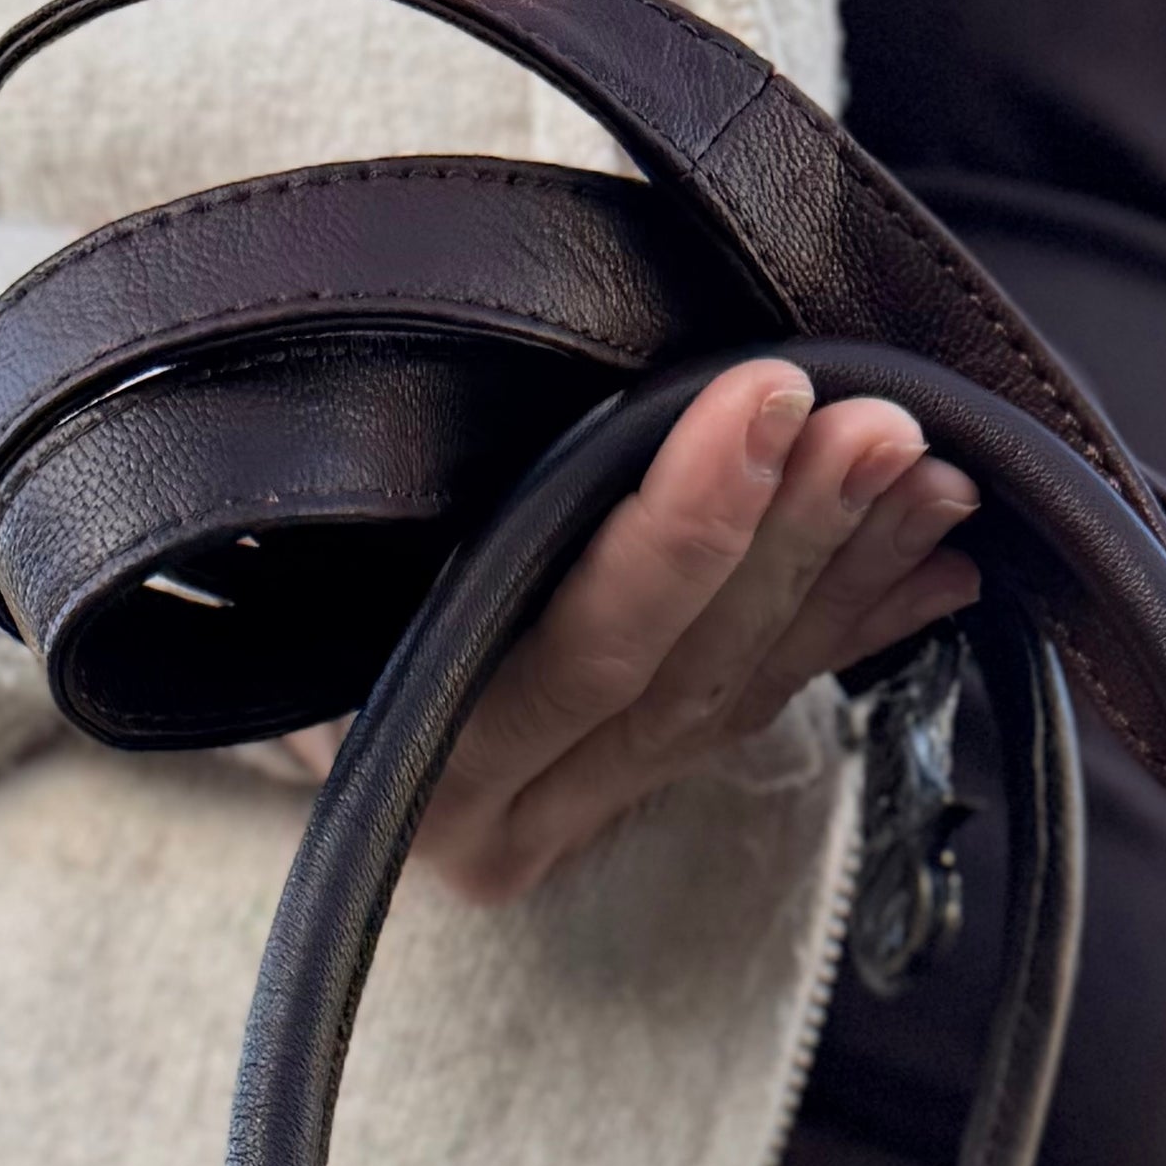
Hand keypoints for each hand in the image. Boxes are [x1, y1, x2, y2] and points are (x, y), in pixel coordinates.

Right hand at [289, 361, 979, 905]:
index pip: (577, 648)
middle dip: (797, 539)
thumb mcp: (296, 542)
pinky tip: (936, 564)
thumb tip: (551, 348)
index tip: (765, 398)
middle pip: (680, 676)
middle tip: (883, 424)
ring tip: (932, 470)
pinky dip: (851, 629)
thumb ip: (410, 488)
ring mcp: (569, 817)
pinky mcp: (624, 796)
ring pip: (734, 695)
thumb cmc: (260, 583)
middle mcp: (500, 813)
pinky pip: (754, 712)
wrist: (230, 676)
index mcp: (411, 766)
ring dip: (848, 572)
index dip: (684, 529)